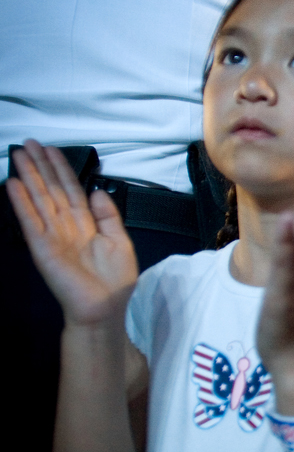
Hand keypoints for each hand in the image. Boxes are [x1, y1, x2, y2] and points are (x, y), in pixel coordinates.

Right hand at [7, 140, 137, 326]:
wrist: (106, 307)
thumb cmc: (115, 280)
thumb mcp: (120, 240)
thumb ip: (108, 214)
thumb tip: (96, 191)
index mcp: (87, 224)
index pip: (72, 190)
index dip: (62, 170)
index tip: (52, 150)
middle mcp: (68, 227)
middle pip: (52, 190)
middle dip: (41, 166)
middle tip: (29, 144)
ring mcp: (53, 236)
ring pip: (40, 199)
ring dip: (28, 177)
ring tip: (19, 156)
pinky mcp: (43, 248)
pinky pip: (31, 221)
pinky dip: (22, 202)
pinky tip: (14, 185)